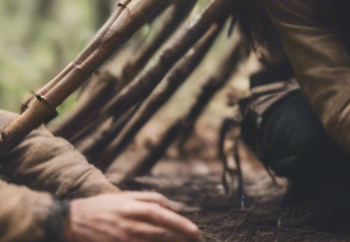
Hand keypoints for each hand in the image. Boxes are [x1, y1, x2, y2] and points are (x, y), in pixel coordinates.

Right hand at [64, 191, 201, 241]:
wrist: (71, 222)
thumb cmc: (100, 207)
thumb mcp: (123, 196)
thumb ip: (148, 198)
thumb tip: (169, 204)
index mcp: (132, 208)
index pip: (162, 215)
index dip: (180, 224)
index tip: (195, 231)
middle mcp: (129, 225)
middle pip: (161, 233)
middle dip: (180, 238)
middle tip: (195, 240)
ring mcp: (122, 240)